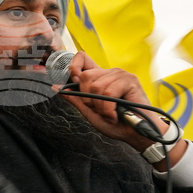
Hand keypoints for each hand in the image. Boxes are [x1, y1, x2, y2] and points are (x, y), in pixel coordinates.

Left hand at [59, 52, 186, 164]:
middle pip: (85, 75)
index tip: (75, 82)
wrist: (135, 134)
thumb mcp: (90, 112)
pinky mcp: (130, 80)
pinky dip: (109, 109)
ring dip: (100, 107)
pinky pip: (109, 92)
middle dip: (88, 98)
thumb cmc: (117, 124)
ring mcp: (120, 75)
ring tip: (110, 114)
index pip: (82, 58)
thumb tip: (58, 87)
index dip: (74, 67)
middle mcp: (109, 73)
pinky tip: (115, 114)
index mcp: (99, 78)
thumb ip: (76, 99)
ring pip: (96, 86)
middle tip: (100, 110)